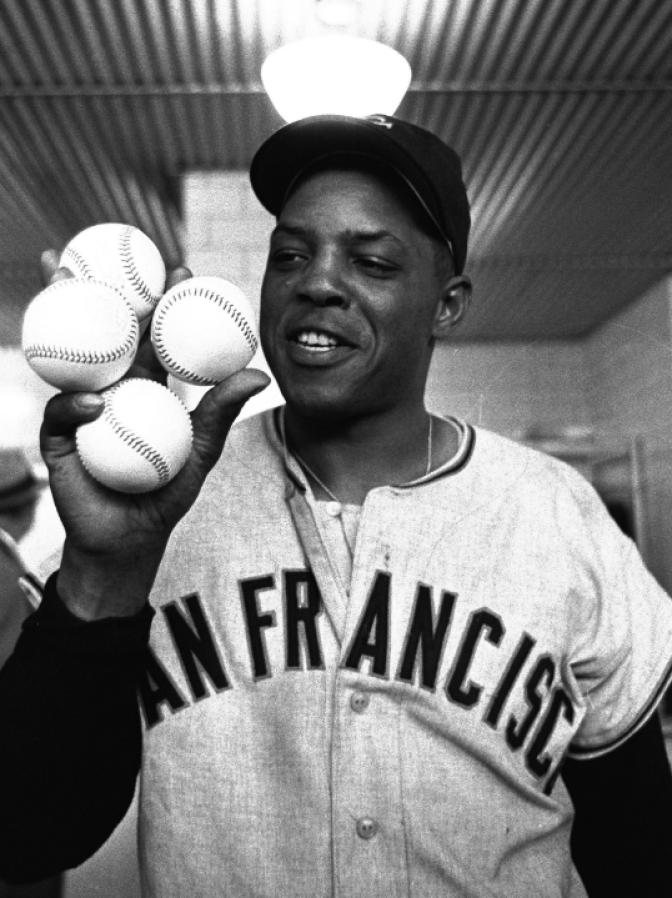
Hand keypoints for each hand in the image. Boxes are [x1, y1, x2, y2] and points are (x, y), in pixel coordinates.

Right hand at [38, 251, 269, 617]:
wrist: (131, 539)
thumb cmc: (168, 493)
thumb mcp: (201, 451)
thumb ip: (221, 413)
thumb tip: (260, 375)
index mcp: (145, 385)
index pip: (152, 335)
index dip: (162, 301)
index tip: (180, 269)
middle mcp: (111, 388)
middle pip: (104, 332)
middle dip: (98, 290)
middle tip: (98, 254)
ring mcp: (82, 409)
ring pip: (70, 357)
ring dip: (62, 318)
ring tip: (61, 282)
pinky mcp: (60, 438)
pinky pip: (64, 415)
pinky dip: (78, 408)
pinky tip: (97, 405)